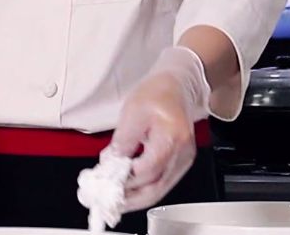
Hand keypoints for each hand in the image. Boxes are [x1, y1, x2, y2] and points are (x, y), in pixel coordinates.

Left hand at [107, 46, 210, 211]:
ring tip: (114, 200)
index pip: (148, 169)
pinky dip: (144, 189)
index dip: (126, 179)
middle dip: (130, 199)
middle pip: (156, 188)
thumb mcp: (132, 112)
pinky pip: (162, 182)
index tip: (105, 182)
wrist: (177, 86)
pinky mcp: (180, 163)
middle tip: (108, 203)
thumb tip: (110, 165)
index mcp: (173, 137)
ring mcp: (184, 160)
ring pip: (160, 189)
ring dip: (136, 198)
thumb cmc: (157, 94)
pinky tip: (129, 190)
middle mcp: (183, 153)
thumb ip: (122, 141)